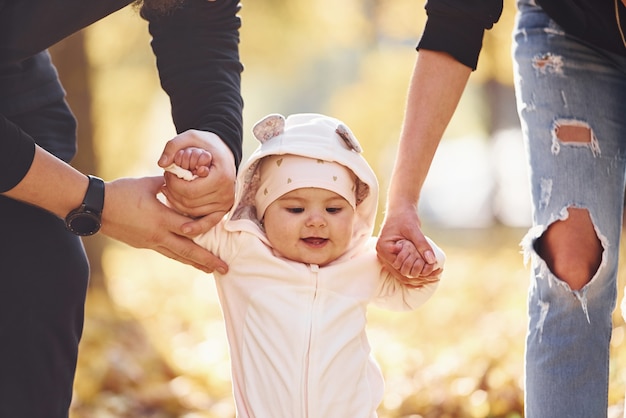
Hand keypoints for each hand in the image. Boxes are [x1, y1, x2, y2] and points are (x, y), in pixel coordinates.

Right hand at [100, 176, 227, 273]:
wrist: (94, 207)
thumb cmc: (120, 192)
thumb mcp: (148, 184)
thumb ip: (168, 184)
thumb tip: (183, 177)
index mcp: (160, 218)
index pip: (189, 228)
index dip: (207, 229)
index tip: (223, 233)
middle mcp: (157, 234)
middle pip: (188, 250)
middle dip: (207, 260)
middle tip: (225, 268)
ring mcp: (150, 242)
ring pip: (177, 255)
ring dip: (195, 263)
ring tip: (210, 269)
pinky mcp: (143, 244)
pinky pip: (167, 252)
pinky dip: (180, 256)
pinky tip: (188, 260)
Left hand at [158, 130, 235, 235]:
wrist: (222, 152)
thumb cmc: (205, 144)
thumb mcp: (189, 137)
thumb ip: (173, 146)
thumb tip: (162, 164)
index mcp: (221, 176)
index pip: (189, 190)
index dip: (173, 183)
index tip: (167, 172)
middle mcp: (226, 193)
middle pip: (189, 203)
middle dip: (173, 192)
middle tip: (167, 181)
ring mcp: (225, 204)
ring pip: (193, 212)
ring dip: (177, 203)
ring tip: (171, 189)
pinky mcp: (222, 210)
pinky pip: (207, 222)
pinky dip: (195, 226)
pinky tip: (184, 228)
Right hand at [376, 202, 439, 277]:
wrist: (401, 209)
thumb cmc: (405, 216)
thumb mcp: (414, 229)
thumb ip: (422, 244)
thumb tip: (431, 260)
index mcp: (383, 248)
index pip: (399, 266)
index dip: (414, 267)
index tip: (428, 265)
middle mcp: (383, 255)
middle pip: (400, 272)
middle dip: (417, 272)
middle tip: (434, 271)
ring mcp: (388, 257)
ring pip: (403, 273)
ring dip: (417, 273)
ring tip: (434, 271)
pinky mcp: (394, 256)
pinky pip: (404, 268)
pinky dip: (416, 269)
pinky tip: (429, 268)